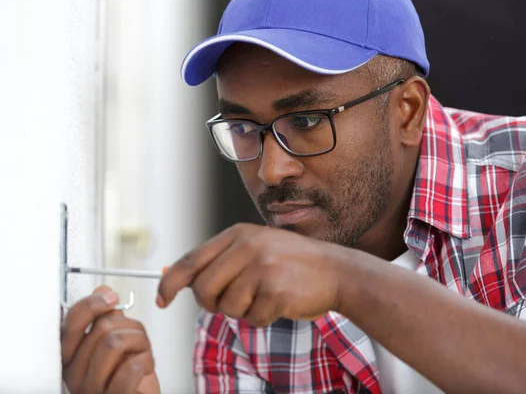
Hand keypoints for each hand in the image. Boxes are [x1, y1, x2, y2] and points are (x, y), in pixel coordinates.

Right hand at [61, 286, 159, 393]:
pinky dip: (145, 360)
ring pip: (115, 343)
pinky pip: (129, 368)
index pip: (70, 323)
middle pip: (100, 328)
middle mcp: (75, 374)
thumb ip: (107, 320)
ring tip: (143, 353)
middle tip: (138, 339)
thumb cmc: (129, 379)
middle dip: (130, 326)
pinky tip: (145, 366)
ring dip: (140, 342)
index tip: (111, 297)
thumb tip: (102, 291)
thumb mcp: (118, 344)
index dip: (91, 304)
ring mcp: (91, 389)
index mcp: (71, 358)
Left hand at [156, 223, 351, 325]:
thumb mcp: (255, 248)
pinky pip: (252, 319)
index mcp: (237, 234)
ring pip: (227, 307)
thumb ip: (221, 261)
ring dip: (243, 310)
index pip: (190, 260)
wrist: (336, 270)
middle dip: (212, 304)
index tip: (162, 299)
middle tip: (231, 303)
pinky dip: (263, 318)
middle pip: (203, 290)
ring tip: (264, 295)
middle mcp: (247, 247)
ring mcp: (262, 267)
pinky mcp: (276, 290)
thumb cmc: (291, 263)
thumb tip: (180, 282)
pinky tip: (280, 302)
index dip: (170, 282)